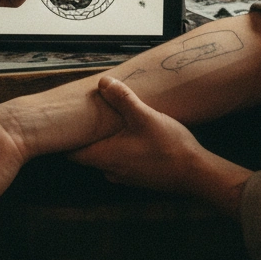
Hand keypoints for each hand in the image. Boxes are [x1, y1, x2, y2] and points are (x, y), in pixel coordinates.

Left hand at [70, 77, 207, 193]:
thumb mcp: (144, 116)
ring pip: (106, 156)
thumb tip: (102, 82)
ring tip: (110, 120)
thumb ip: (122, 99)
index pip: (72, 153)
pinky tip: (131, 134)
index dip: (66, 138)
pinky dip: (120, 148)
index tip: (64, 122)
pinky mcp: (139, 177)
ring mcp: (125, 176)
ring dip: (106, 141)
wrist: (196, 174)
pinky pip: (121, 161)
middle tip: (88, 114)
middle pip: (88, 153)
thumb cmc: (167, 146)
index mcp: (105, 157)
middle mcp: (111, 170)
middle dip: (88, 135)